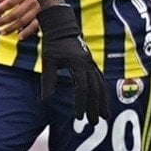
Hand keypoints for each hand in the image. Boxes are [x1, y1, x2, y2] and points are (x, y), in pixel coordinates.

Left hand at [0, 0, 41, 39]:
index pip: (10, 2)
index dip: (0, 8)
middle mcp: (33, 0)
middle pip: (15, 14)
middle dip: (3, 21)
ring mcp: (40, 8)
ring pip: (24, 21)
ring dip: (12, 28)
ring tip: (2, 32)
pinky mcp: (45, 14)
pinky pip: (36, 25)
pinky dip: (27, 31)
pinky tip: (19, 35)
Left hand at [37, 4, 107, 124]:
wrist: (61, 27)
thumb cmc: (53, 44)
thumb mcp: (48, 62)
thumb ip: (48, 81)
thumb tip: (46, 101)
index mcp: (78, 64)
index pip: (82, 88)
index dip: (80, 104)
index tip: (78, 117)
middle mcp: (88, 64)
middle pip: (94, 89)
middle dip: (95, 107)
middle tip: (94, 123)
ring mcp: (90, 63)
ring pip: (100, 85)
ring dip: (102, 101)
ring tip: (105, 116)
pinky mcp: (90, 63)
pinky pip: (99, 79)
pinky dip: (101, 91)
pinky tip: (102, 100)